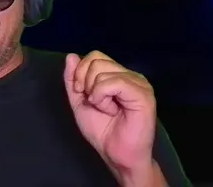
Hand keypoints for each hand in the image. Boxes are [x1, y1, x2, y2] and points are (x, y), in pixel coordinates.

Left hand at [64, 51, 163, 185]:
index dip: (81, 73)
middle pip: (96, 60)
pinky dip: (103, 98)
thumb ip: (73, 81)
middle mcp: (130, 74)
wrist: (117, 155)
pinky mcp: (142, 93)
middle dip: (85, 83)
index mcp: (118, 75)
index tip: (82, 94)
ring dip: (95, 95)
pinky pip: (114, 83)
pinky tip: (111, 110)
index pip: (95, 56)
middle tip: (94, 102)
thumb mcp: (80, 103)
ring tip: (106, 109)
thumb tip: (70, 56)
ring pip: (102, 72)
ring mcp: (138, 82)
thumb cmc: (103, 132)